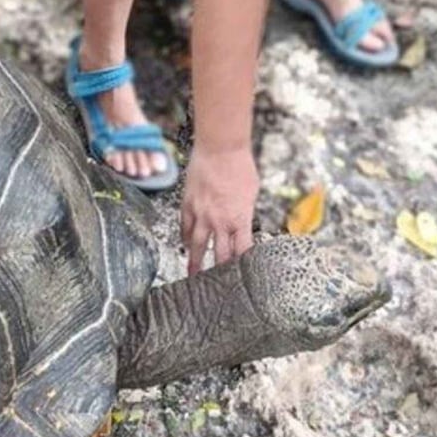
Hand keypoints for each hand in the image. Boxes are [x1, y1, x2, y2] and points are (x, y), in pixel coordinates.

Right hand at [181, 145, 258, 274]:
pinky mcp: (188, 204)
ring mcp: (201, 214)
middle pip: (219, 254)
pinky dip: (185, 238)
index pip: (241, 251)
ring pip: (197, 245)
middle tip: (217, 287)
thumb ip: (245, 211)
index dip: (241, 266)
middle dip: (218, 272)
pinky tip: (185, 245)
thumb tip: (242, 220)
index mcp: (239, 219)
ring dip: (195, 262)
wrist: (220, 148)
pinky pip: (185, 227)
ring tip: (192, 276)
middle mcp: (219, 221)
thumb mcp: (252, 192)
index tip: (241, 277)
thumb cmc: (240, 166)